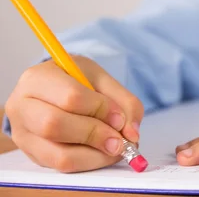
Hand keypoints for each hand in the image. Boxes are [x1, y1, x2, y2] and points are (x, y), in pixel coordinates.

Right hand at [5, 56, 143, 172]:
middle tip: (120, 140)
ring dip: (94, 155)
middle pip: (55, 126)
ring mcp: (21, 133)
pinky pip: (59, 166)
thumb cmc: (75, 80)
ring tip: (115, 148)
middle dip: (95, 135)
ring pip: (57, 154)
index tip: (121, 119)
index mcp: (38, 78)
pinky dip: (87, 163)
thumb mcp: (101, 78)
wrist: (52, 88)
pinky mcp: (30, 153)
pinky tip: (100, 153)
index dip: (100, 110)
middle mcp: (22, 105)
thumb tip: (131, 134)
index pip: (70, 97)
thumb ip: (123, 101)